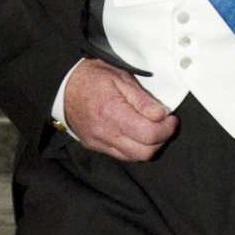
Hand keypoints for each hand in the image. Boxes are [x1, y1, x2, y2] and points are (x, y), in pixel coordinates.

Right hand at [63, 59, 177, 161]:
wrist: (62, 84)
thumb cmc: (92, 76)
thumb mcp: (120, 77)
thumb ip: (142, 99)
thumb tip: (161, 115)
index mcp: (112, 113)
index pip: (149, 135)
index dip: (167, 129)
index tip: (171, 118)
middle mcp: (104, 133)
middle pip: (144, 152)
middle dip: (161, 140)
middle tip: (164, 124)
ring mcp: (98, 142)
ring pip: (133, 157)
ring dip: (148, 146)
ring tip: (150, 128)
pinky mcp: (94, 146)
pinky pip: (120, 155)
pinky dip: (133, 147)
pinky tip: (135, 132)